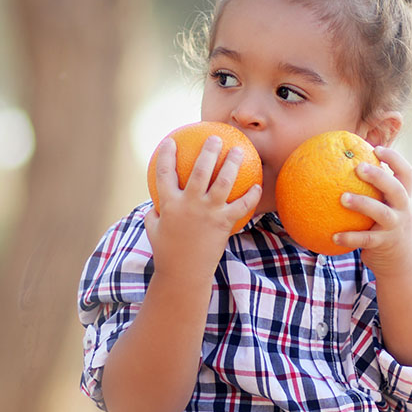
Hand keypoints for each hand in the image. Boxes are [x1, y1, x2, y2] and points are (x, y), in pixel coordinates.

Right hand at [145, 135, 261, 281]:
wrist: (184, 274)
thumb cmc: (167, 253)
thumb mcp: (153, 230)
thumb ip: (154, 212)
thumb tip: (155, 202)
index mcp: (169, 204)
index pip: (165, 172)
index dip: (167, 154)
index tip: (171, 141)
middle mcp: (189, 204)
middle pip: (200, 170)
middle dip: (208, 150)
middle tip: (215, 137)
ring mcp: (208, 213)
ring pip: (223, 182)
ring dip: (232, 163)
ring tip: (238, 150)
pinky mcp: (223, 223)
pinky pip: (241, 206)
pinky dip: (251, 195)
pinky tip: (258, 185)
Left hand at [333, 145, 411, 279]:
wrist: (401, 265)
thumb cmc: (386, 231)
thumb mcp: (387, 210)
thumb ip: (374, 194)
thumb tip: (341, 173)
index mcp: (404, 198)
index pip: (406, 173)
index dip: (394, 159)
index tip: (376, 149)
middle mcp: (404, 210)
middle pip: (396, 188)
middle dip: (379, 176)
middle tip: (358, 167)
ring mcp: (395, 227)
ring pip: (381, 212)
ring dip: (362, 203)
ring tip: (342, 197)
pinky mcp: (385, 244)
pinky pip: (365, 239)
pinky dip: (349, 237)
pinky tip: (333, 236)